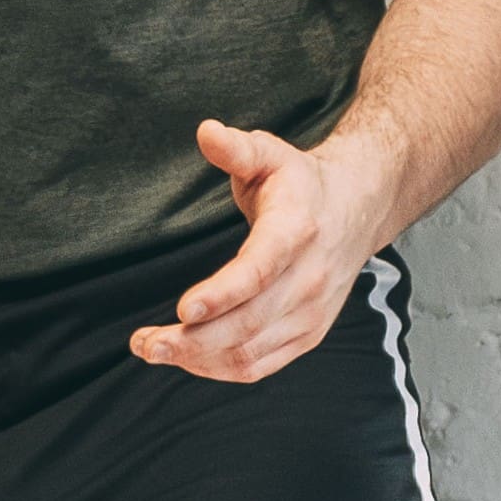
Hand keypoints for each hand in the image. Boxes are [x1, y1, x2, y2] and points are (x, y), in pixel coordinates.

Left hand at [130, 120, 383, 380]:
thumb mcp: (269, 153)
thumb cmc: (299, 182)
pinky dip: (221, 368)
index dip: (222, 294)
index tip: (182, 309)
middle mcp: (309, 279)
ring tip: (153, 350)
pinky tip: (187, 359)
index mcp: (296, 231)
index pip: (259, 271)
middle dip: (193, 339)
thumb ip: (236, 148)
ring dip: (199, 359)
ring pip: (252, 352)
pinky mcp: (308, 335)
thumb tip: (206, 131)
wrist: (355, 210)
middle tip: (144, 343)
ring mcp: (311, 313)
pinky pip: (261, 366)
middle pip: (248, 323)